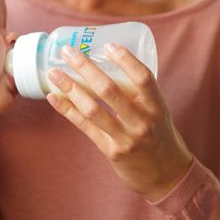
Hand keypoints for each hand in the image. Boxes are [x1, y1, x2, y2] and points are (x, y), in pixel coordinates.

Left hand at [46, 43, 193, 200]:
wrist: (166, 175)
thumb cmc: (160, 135)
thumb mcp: (159, 111)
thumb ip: (140, 93)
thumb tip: (110, 63)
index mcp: (157, 107)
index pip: (143, 78)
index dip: (125, 60)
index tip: (108, 45)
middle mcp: (142, 122)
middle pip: (110, 90)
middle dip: (85, 67)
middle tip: (69, 51)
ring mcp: (126, 138)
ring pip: (93, 109)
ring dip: (70, 88)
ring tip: (54, 73)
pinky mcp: (111, 151)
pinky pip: (85, 127)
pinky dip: (67, 110)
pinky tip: (53, 97)